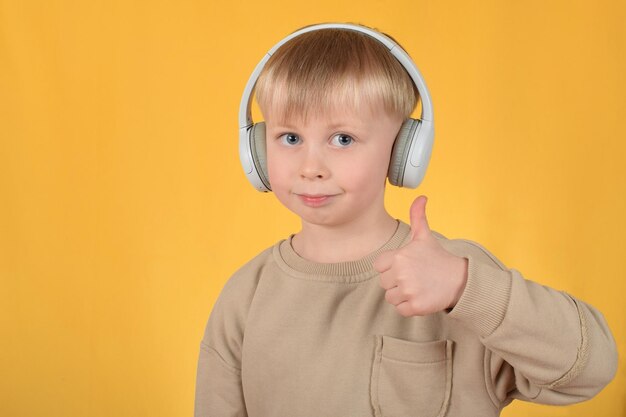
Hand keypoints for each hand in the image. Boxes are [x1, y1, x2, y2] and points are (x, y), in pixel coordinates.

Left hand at [373, 196, 467, 316]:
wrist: (459, 280)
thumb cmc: (437, 258)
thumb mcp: (424, 236)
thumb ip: (417, 216)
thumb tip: (421, 197)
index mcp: (398, 256)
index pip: (379, 266)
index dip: (391, 267)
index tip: (406, 266)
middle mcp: (401, 273)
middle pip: (384, 283)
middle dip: (397, 282)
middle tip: (415, 277)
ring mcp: (408, 291)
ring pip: (391, 298)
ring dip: (402, 295)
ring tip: (418, 287)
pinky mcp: (415, 306)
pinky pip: (400, 310)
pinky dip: (409, 307)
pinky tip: (421, 297)